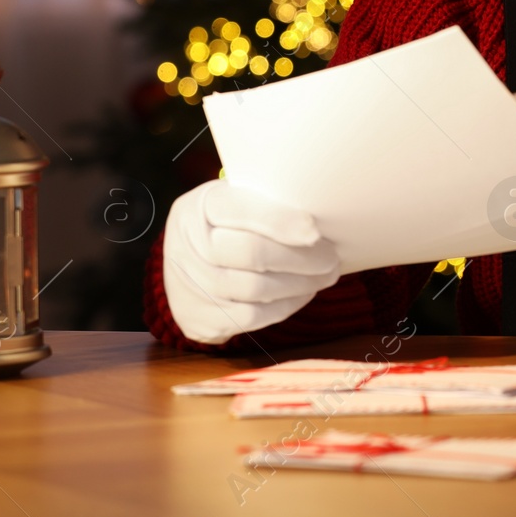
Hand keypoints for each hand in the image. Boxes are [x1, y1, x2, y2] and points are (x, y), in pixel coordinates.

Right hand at [161, 178, 340, 344]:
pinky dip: (286, 305)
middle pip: (251, 253)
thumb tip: (321, 214)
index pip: (241, 210)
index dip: (280, 221)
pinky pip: (253, 316)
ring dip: (300, 284)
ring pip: (255, 289)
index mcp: (202, 205)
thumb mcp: (238, 199)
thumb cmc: (227, 225)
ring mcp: (191, 284)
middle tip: (331, 257)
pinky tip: (304, 292)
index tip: (315, 231)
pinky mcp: (201, 317)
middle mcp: (188, 243)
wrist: (185, 267)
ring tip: (326, 274)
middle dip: (300, 258)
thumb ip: (269, 203)